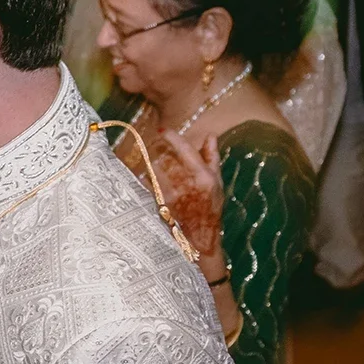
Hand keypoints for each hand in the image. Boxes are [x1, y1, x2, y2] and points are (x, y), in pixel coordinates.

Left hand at [155, 132, 224, 265]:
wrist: (200, 234)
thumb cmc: (211, 206)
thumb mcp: (217, 181)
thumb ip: (212, 157)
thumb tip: (210, 135)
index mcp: (202, 175)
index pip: (184, 149)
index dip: (172, 137)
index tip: (162, 130)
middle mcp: (186, 183)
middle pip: (165, 157)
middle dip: (158, 151)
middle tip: (156, 147)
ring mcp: (171, 193)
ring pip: (154, 169)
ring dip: (151, 164)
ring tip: (154, 165)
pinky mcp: (159, 202)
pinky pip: (147, 183)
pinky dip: (146, 178)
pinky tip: (148, 178)